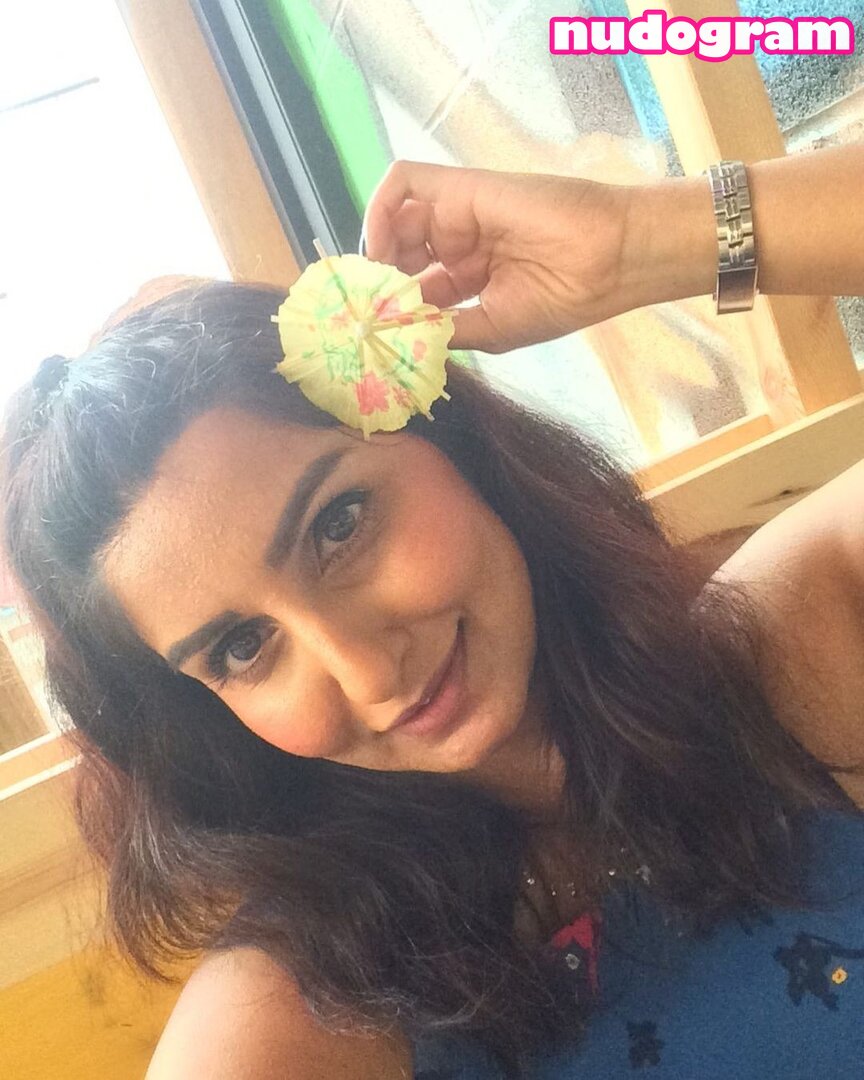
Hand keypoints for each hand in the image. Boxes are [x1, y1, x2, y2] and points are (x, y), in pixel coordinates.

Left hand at [363, 160, 638, 352]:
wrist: (609, 260)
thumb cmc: (561, 299)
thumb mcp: (492, 330)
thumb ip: (442, 329)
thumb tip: (393, 335)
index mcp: (469, 283)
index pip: (413, 290)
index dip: (388, 307)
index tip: (367, 329)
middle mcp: (459, 247)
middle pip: (398, 255)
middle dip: (377, 280)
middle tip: (366, 306)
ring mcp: (458, 215)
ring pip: (396, 221)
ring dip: (376, 251)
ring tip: (377, 283)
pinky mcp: (461, 187)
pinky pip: (405, 182)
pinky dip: (381, 207)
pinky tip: (380, 247)